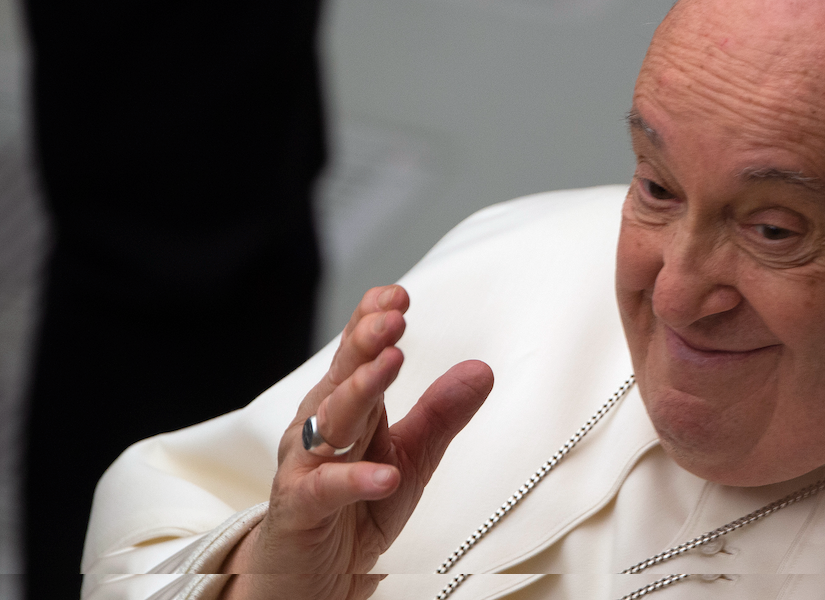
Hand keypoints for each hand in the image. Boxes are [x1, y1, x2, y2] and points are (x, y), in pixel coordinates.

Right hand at [220, 285, 493, 599]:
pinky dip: (356, 480)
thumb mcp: (411, 457)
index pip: (357, 354)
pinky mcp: (300, 509)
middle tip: (392, 318)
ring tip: (390, 367)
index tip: (398, 295)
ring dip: (361, 391)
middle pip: (343, 377)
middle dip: (367, 343)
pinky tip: (386, 474)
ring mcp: (305, 467)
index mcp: (347, 408)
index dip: (372, 322)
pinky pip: (326, 490)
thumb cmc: (353, 511)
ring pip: (331, 422)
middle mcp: (320, 429)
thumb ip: (441, 414)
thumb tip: (480, 370)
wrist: (306, 574)